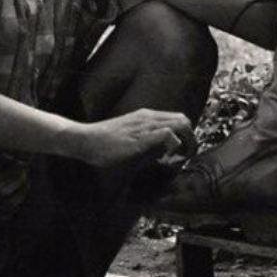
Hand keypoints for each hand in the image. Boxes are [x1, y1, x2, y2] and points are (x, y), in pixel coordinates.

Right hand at [73, 109, 195, 171]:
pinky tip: (166, 160)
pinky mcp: (140, 136)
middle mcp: (149, 117)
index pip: (178, 119)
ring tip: (179, 160)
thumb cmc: (105, 145)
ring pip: (181, 123)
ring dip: (186, 143)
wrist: (85, 140)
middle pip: (184, 119)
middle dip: (191, 140)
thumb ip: (150, 146)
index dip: (186, 136)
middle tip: (185, 157)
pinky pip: (167, 134)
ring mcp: (145, 124)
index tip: (180, 154)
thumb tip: (167, 153)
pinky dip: (174, 146)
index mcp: (147, 117)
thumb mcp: (132, 142)